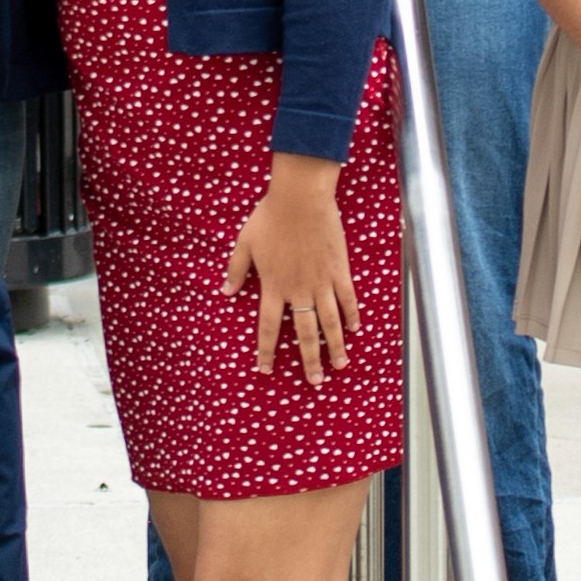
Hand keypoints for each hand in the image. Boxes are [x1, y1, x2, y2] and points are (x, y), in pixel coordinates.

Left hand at [225, 157, 358, 382]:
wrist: (300, 199)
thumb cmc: (270, 217)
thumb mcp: (245, 243)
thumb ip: (236, 269)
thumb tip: (226, 291)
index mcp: (273, 286)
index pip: (267, 328)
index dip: (265, 351)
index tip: (265, 370)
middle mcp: (298, 290)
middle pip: (303, 334)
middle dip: (308, 360)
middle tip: (314, 382)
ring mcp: (321, 282)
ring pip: (329, 322)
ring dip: (334, 346)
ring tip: (339, 365)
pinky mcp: (339, 270)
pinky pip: (347, 299)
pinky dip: (351, 315)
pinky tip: (354, 329)